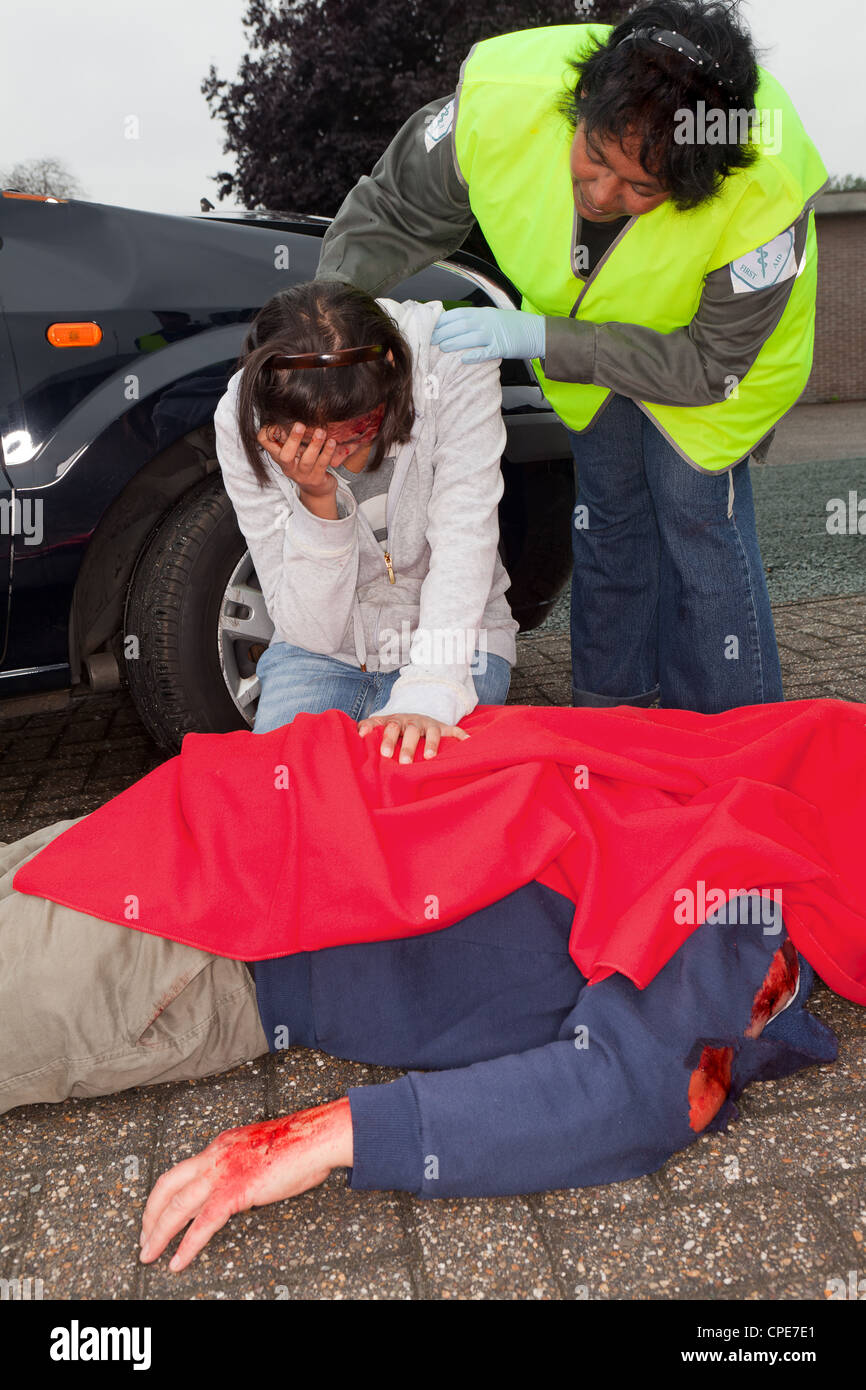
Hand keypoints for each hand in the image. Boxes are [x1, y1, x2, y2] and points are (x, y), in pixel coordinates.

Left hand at [138, 1098, 351, 1271]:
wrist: (317, 1138)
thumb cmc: (299, 1146)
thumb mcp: (260, 1153)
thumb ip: (243, 1168)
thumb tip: (241, 1189)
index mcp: (220, 1146)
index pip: (182, 1172)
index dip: (165, 1196)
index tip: (158, 1214)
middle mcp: (215, 1156)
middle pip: (167, 1185)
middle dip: (150, 1214)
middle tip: (143, 1238)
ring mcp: (222, 1173)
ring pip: (176, 1206)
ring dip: (158, 1233)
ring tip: (148, 1255)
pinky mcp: (235, 1191)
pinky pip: (202, 1224)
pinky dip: (186, 1246)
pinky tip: (177, 1262)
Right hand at [256, 422, 341, 497]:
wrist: (317, 490)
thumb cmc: (304, 463)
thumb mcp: (294, 450)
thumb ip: (290, 434)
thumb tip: (291, 410)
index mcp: (279, 456)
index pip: (265, 443)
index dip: (266, 433)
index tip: (276, 422)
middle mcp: (288, 467)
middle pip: (285, 456)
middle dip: (293, 440)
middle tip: (300, 425)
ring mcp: (302, 475)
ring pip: (307, 460)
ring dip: (314, 445)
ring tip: (321, 431)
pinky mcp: (316, 479)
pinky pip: (322, 465)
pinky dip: (327, 452)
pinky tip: (332, 442)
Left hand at [357, 712, 469, 761]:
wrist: (411, 717)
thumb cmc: (391, 729)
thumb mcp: (378, 726)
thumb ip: (366, 729)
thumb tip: (356, 736)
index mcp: (393, 722)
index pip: (387, 726)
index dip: (385, 738)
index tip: (383, 752)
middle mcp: (411, 722)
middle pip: (409, 731)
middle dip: (407, 746)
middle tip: (404, 762)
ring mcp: (428, 724)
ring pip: (431, 732)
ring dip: (431, 744)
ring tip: (429, 757)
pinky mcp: (442, 727)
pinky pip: (453, 730)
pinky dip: (461, 735)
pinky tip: (467, 741)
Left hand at [430, 307, 545, 363]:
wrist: (536, 331)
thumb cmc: (512, 327)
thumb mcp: (492, 318)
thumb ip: (475, 320)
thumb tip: (454, 326)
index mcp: (483, 313)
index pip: (458, 314)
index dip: (443, 320)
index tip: (430, 326)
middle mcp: (487, 321)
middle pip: (461, 325)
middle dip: (444, 332)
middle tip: (430, 339)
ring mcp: (495, 334)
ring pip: (471, 337)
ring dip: (455, 342)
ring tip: (442, 348)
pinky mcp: (503, 347)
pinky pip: (486, 352)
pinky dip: (475, 355)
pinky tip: (464, 359)